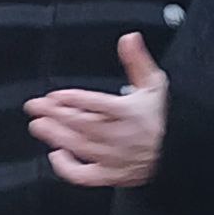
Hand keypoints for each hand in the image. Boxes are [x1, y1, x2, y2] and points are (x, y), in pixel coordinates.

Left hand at [24, 33, 167, 187]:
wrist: (178, 153)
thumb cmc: (161, 118)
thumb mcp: (154, 84)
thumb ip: (138, 61)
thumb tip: (129, 38)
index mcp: (130, 113)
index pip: (98, 105)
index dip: (74, 100)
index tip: (55, 95)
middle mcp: (121, 136)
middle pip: (83, 125)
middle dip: (56, 115)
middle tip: (36, 107)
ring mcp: (114, 158)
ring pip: (80, 147)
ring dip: (56, 136)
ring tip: (38, 125)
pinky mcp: (111, 175)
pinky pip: (85, 176)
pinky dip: (68, 168)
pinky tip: (56, 155)